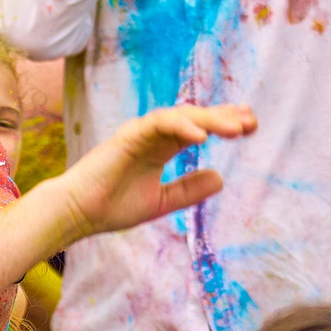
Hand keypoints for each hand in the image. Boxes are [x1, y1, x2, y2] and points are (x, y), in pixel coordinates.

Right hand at [52, 104, 256, 239]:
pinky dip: (181, 126)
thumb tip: (221, 178)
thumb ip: (188, 189)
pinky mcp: (128, 136)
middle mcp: (151, 136)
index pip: (196, 128)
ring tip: (237, 127)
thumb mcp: (161, 201)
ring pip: (180, 116)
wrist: (78, 214)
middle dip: (224, 116)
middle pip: (193, 118)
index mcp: (159, 148)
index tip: (251, 125)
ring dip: (210, 119)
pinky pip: (158, 124)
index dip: (223, 124)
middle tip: (252, 120)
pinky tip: (202, 136)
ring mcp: (139, 133)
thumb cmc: (111, 206)